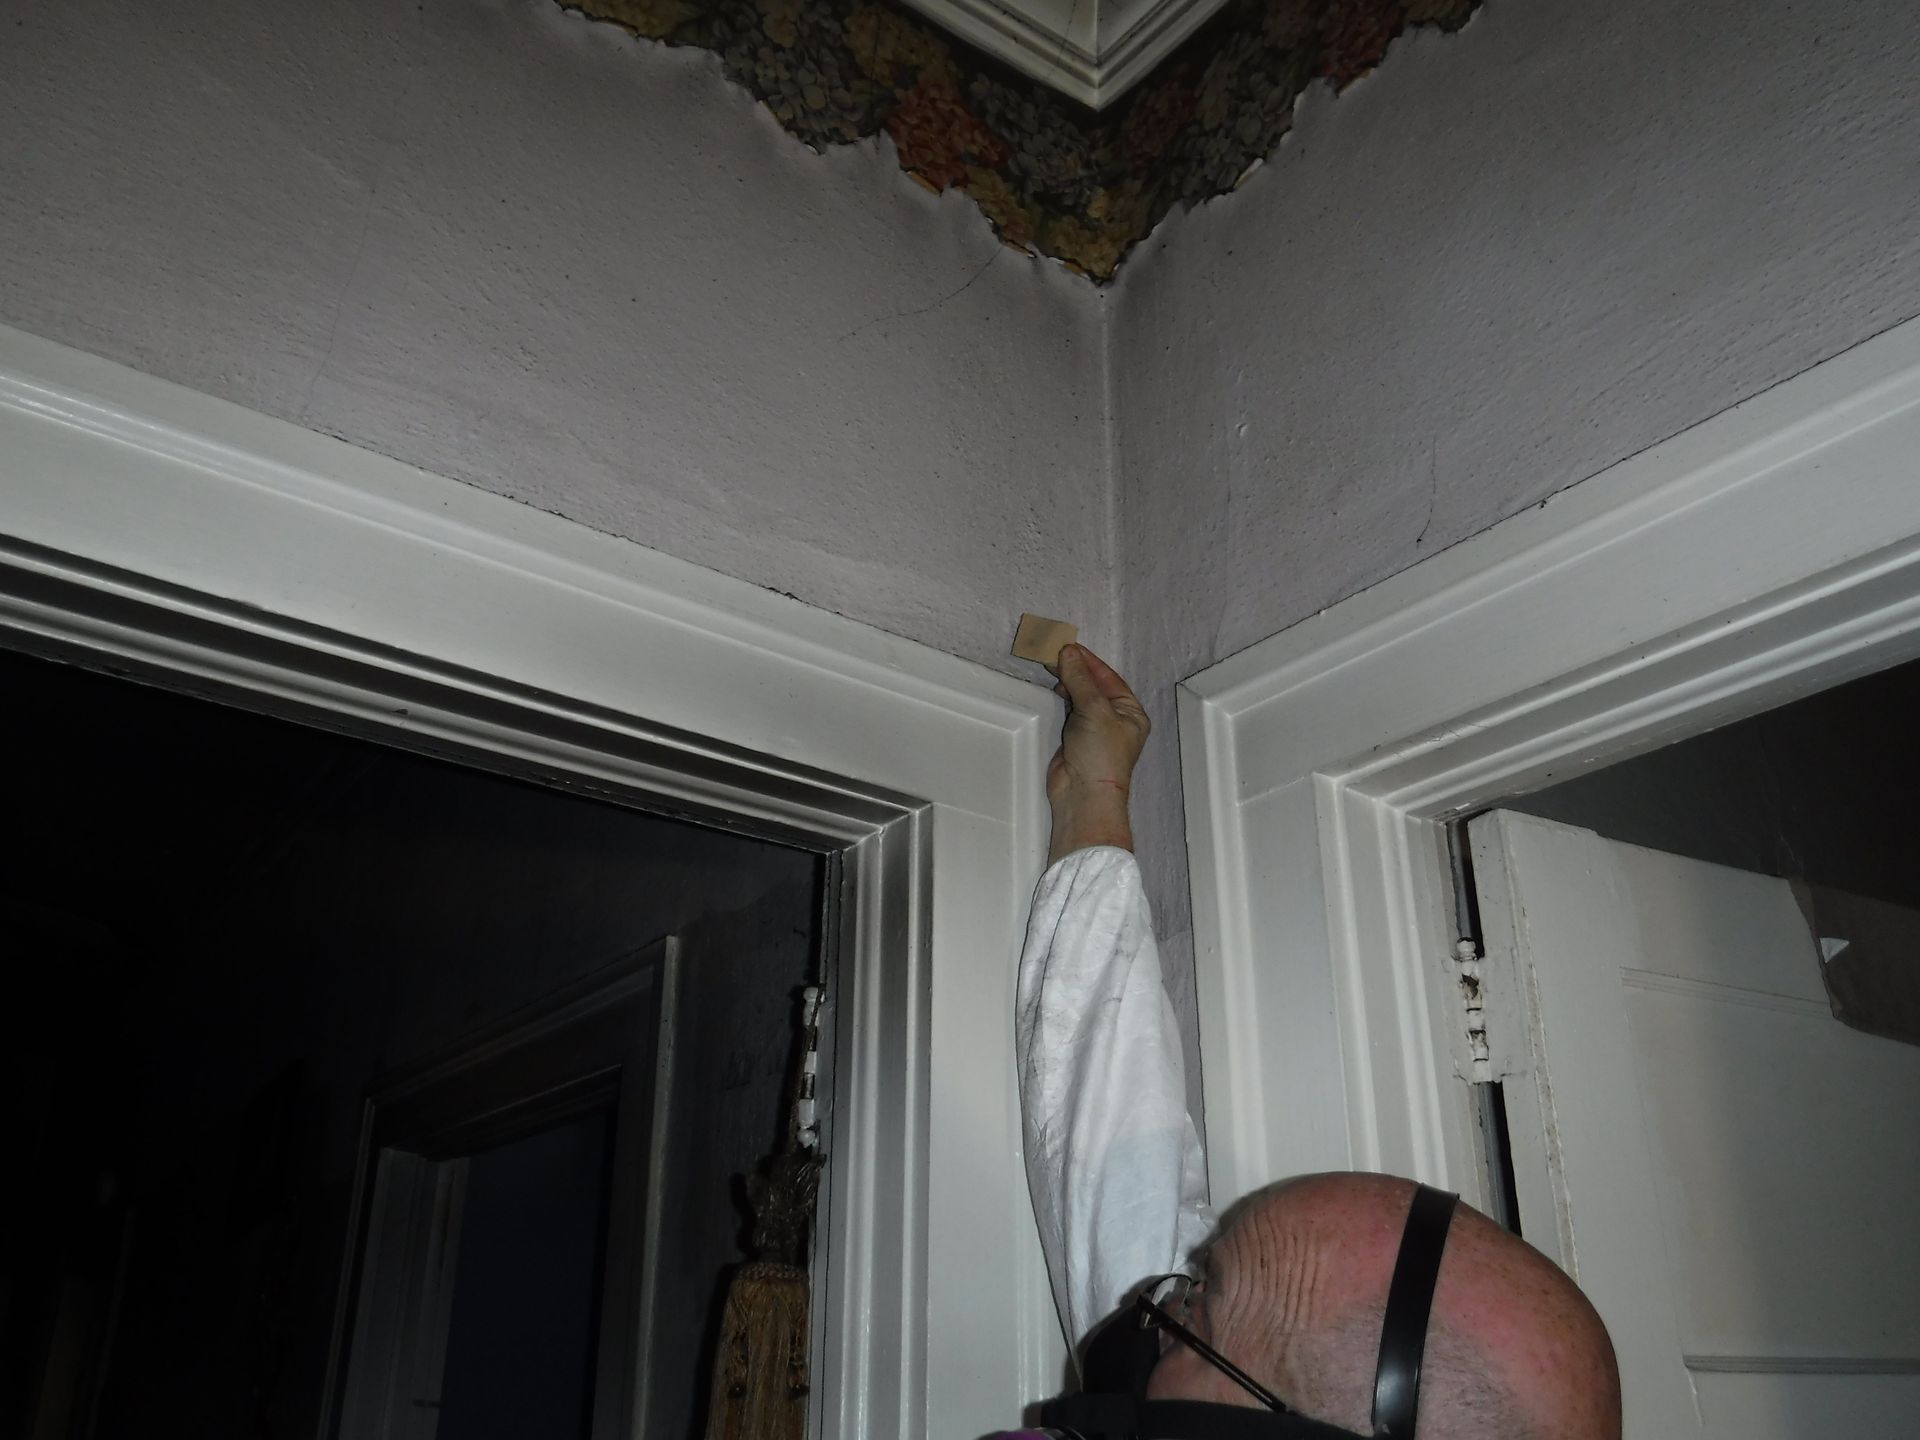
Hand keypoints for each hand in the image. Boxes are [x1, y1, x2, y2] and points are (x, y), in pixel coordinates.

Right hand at [1045, 645, 1148, 864]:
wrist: (1083, 796)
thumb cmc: (1101, 754)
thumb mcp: (1095, 710)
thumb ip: (1080, 680)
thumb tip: (1068, 652)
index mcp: (1130, 712)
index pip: (1109, 677)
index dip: (1089, 661)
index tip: (1068, 645)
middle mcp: (1115, 718)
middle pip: (1094, 685)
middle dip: (1076, 669)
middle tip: (1054, 653)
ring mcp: (1094, 729)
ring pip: (1080, 696)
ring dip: (1068, 681)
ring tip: (1051, 666)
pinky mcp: (1075, 738)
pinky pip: (1068, 710)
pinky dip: (1061, 697)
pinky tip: (1053, 687)